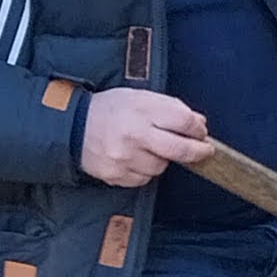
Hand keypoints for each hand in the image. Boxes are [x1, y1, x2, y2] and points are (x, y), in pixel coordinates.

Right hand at [79, 86, 208, 185]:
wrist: (73, 126)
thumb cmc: (110, 109)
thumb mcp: (139, 97)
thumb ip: (171, 107)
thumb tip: (198, 123)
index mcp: (141, 111)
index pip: (183, 122)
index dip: (198, 129)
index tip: (201, 132)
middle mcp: (133, 135)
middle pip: (180, 150)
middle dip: (197, 151)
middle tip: (204, 150)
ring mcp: (124, 158)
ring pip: (161, 167)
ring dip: (162, 159)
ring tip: (148, 147)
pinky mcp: (116, 175)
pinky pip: (143, 179)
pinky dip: (144, 170)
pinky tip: (135, 158)